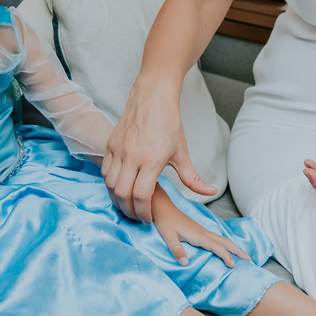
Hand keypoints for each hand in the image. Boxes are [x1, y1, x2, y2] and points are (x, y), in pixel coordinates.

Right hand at [102, 79, 215, 222]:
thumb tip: (210, 191)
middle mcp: (132, 156)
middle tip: (137, 216)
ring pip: (110, 184)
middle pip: (122, 194)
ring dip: (117, 199)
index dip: (143, 212)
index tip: (148, 218)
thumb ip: (193, 177)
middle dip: (129, 211)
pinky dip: (110, 184)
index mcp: (152, 160)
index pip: (141, 196)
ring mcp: (119, 150)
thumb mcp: (182, 153)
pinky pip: (105, 171)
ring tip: (127, 205)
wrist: (153, 97)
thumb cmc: (169, 123)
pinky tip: (119, 187)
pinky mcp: (111, 144)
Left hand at [153, 195, 248, 268]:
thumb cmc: (163, 221)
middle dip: (237, 249)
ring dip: (232, 246)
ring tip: (242, 255)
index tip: (233, 265)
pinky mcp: (198, 230)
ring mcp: (201, 230)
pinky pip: (215, 238)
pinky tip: (223, 247)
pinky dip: (224, 243)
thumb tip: (186, 263)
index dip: (225, 256)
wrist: (161, 207)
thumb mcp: (167, 236)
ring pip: (221, 238)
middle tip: (249, 259)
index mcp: (197, 234)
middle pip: (224, 241)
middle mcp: (202, 232)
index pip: (216, 246)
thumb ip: (176, 249)